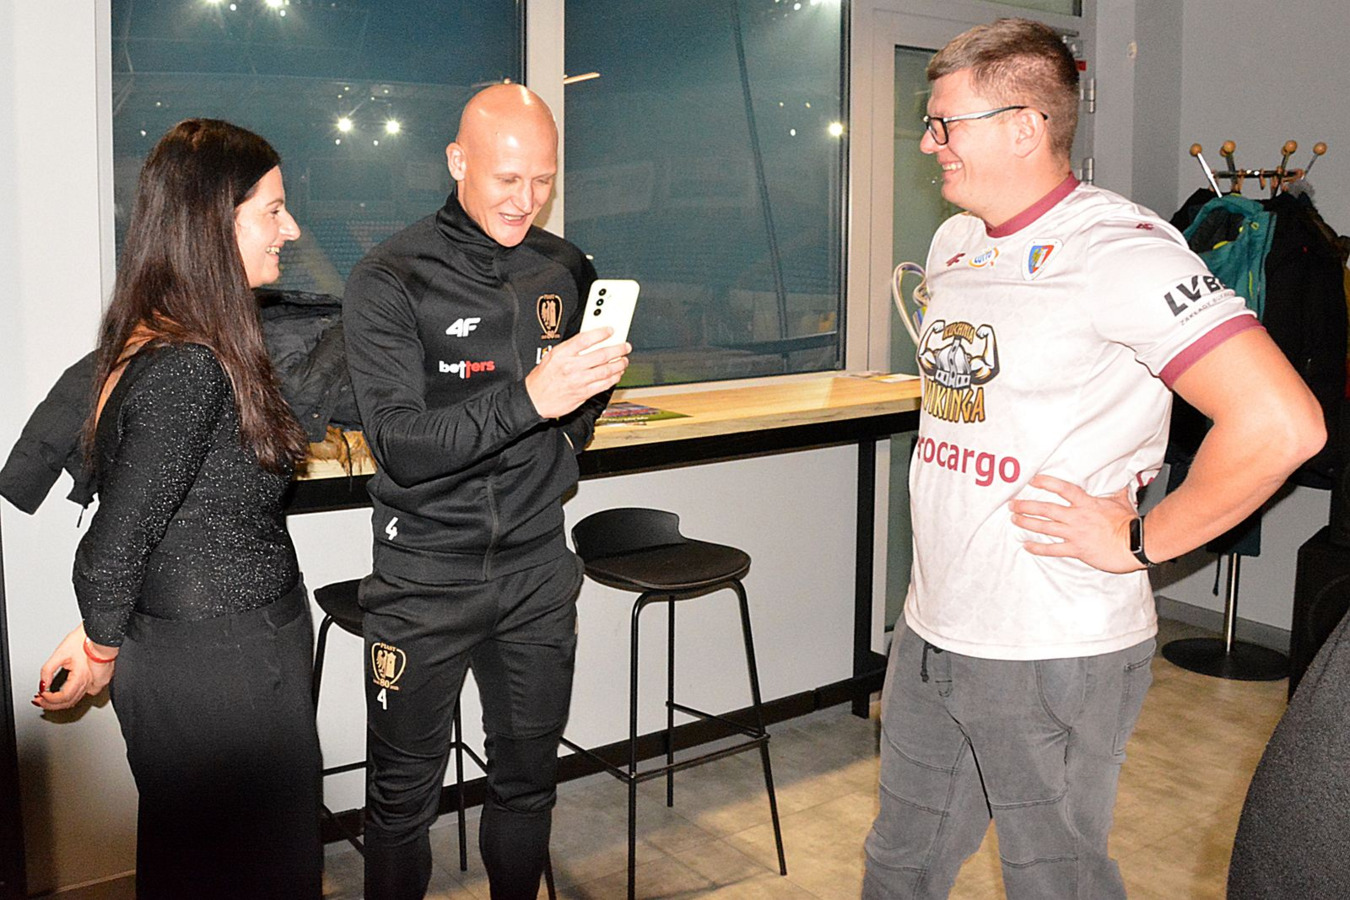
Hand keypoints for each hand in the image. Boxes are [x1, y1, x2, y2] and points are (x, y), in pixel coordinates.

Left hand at [34, 624, 116, 711]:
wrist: (101, 633)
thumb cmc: (85, 640)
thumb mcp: (60, 653)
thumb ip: (48, 670)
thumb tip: (43, 684)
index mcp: (81, 677)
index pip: (64, 697)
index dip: (50, 699)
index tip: (41, 695)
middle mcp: (90, 682)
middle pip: (69, 702)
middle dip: (53, 704)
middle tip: (41, 700)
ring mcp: (97, 682)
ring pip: (77, 699)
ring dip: (61, 702)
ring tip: (49, 698)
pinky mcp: (100, 679)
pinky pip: (84, 693)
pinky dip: (72, 696)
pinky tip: (65, 693)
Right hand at [525, 328, 629, 418]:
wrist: (535, 399)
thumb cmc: (543, 378)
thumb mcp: (552, 356)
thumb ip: (570, 348)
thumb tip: (589, 340)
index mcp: (562, 354)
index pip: (585, 340)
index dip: (600, 333)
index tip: (610, 330)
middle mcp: (572, 367)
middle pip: (601, 355)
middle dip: (617, 349)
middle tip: (625, 346)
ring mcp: (579, 381)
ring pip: (606, 370)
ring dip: (619, 364)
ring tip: (624, 360)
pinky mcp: (584, 393)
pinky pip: (604, 385)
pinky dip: (614, 378)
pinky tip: (617, 374)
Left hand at [1008, 474, 1141, 573]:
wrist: (1136, 544)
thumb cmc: (1130, 524)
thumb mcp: (1122, 501)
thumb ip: (1116, 492)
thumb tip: (1122, 482)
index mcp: (1087, 503)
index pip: (1063, 489)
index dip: (1046, 483)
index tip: (1033, 480)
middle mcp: (1077, 517)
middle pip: (1046, 509)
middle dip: (1027, 506)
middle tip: (1013, 504)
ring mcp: (1075, 534)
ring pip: (1045, 527)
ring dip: (1028, 523)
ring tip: (1015, 519)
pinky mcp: (1076, 549)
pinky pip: (1053, 549)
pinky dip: (1038, 548)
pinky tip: (1027, 545)